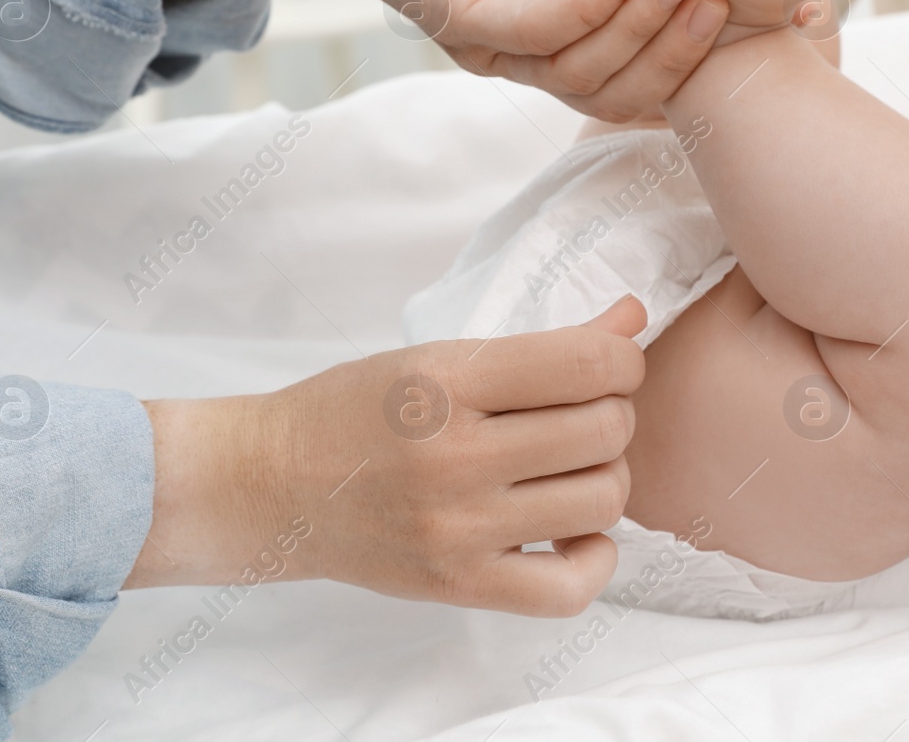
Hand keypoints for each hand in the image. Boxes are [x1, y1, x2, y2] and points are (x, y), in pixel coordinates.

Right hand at [125, 298, 647, 616]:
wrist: (273, 485)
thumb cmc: (360, 409)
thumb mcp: (441, 356)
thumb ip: (545, 346)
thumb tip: (635, 321)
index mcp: (447, 381)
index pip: (588, 364)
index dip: (623, 360)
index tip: (608, 366)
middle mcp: (453, 455)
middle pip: (606, 431)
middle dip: (612, 415)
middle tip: (580, 416)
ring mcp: (457, 528)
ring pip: (603, 501)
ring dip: (605, 479)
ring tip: (570, 469)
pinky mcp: (457, 585)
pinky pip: (572, 588)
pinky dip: (594, 558)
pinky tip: (571, 531)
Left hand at [167, 0, 732, 121]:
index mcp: (567, 33)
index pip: (642, 73)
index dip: (698, 56)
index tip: (753, 17)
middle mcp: (532, 55)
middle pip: (618, 90)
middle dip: (678, 53)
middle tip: (724, 5)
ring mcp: (493, 46)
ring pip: (583, 73)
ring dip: (642, 32)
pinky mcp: (457, 20)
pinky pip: (537, 33)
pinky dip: (592, 9)